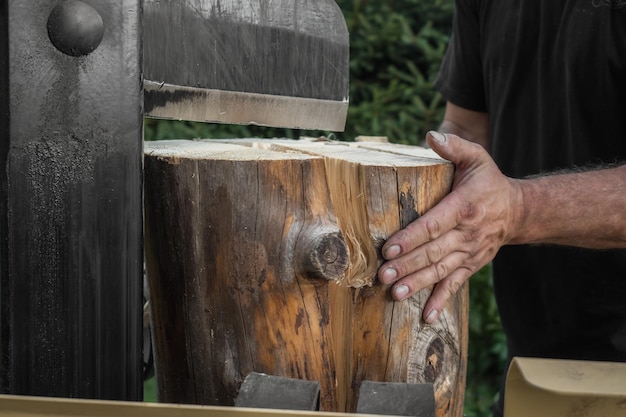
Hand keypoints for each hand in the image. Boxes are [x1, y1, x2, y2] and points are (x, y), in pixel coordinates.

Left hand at [378, 131, 522, 322]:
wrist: (518, 211)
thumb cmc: (489, 181)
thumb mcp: (476, 158)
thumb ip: (454, 147)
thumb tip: (430, 135)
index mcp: (464, 207)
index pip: (433, 225)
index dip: (411, 238)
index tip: (389, 250)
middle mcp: (467, 234)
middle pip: (433, 252)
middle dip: (407, 266)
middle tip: (383, 276)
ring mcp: (470, 253)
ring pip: (441, 271)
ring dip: (418, 284)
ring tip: (395, 294)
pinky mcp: (472, 266)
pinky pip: (455, 285)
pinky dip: (441, 301)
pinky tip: (426, 316)